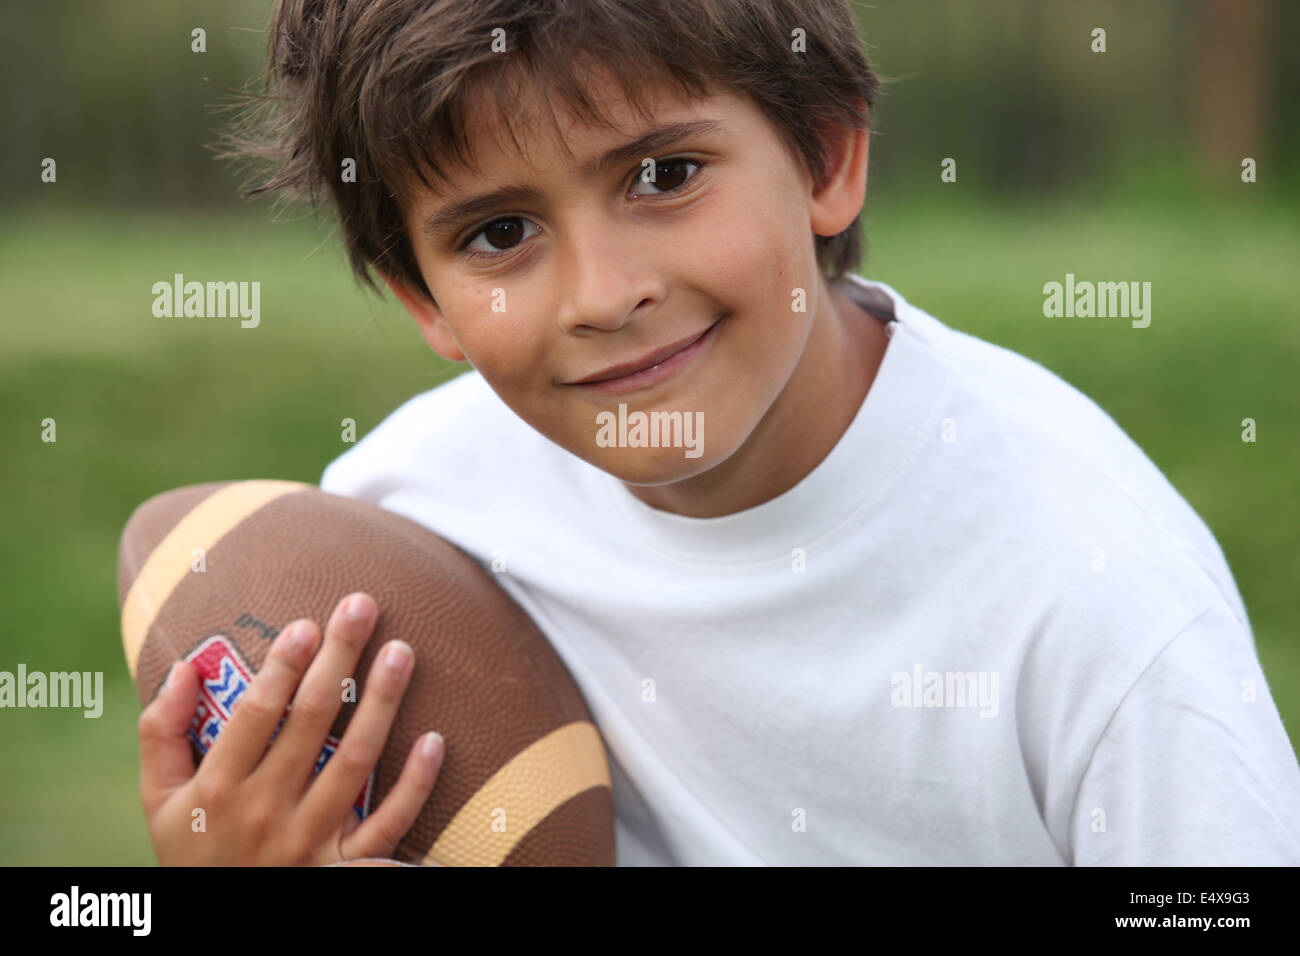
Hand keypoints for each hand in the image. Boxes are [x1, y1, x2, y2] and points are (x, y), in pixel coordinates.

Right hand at [137, 592, 444, 864]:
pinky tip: (434, 739)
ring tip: (401, 651)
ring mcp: (310, 842)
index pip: (254, 714)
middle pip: (312, 723)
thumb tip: (181, 668)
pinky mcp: (344, 869)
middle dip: (339, 658)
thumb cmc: (192, 850)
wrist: (220, 922)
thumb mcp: (157, 799)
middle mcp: (266, 813)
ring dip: (381, 703)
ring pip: (355, 762)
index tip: (307, 623)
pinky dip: (414, 785)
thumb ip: (160, 733)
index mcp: (218, 789)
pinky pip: (386, 825)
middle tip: (362, 606)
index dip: (282, 666)